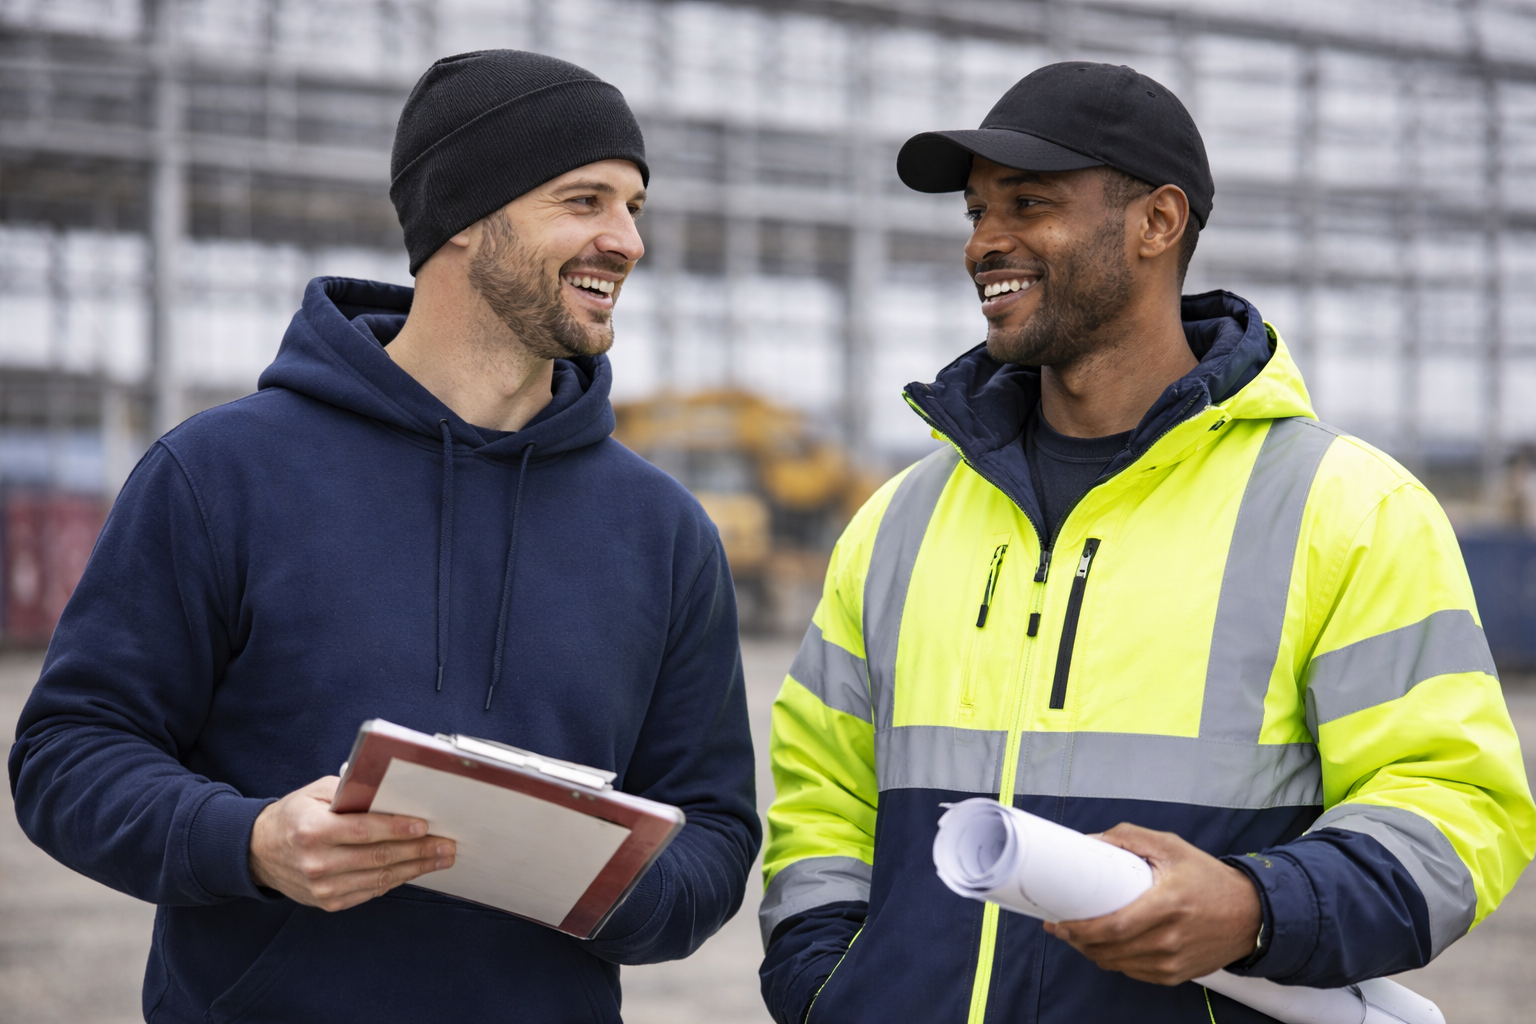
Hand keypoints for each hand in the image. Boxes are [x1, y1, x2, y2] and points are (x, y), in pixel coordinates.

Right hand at [248, 776, 455, 911]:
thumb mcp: (315, 793)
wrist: (259, 852)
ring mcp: (322, 887)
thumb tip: (388, 790)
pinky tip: (415, 870)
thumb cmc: (294, 816)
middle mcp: (316, 862)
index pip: (363, 830)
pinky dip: (396, 880)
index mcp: (312, 830)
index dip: (396, 829)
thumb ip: (349, 791)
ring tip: (440, 859)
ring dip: (415, 868)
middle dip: (418, 851)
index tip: (424, 826)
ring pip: (379, 878)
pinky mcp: (328, 902)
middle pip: (377, 857)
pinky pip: (370, 892)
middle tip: (446, 845)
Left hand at [1041, 823, 1260, 985]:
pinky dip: (1115, 961)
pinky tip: (1106, 948)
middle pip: (1110, 950)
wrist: (1250, 914)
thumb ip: (1130, 837)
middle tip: (1061, 928)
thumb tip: (1091, 840)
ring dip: (1092, 953)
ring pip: (1118, 965)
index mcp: (1168, 904)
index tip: (1059, 922)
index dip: (1080, 930)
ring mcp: (1173, 961)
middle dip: (1078, 941)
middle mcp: (1170, 938)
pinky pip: (1134, 973)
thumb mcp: (1172, 847)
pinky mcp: (1177, 975)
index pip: (1114, 927)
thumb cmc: (1208, 878)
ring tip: (1078, 936)